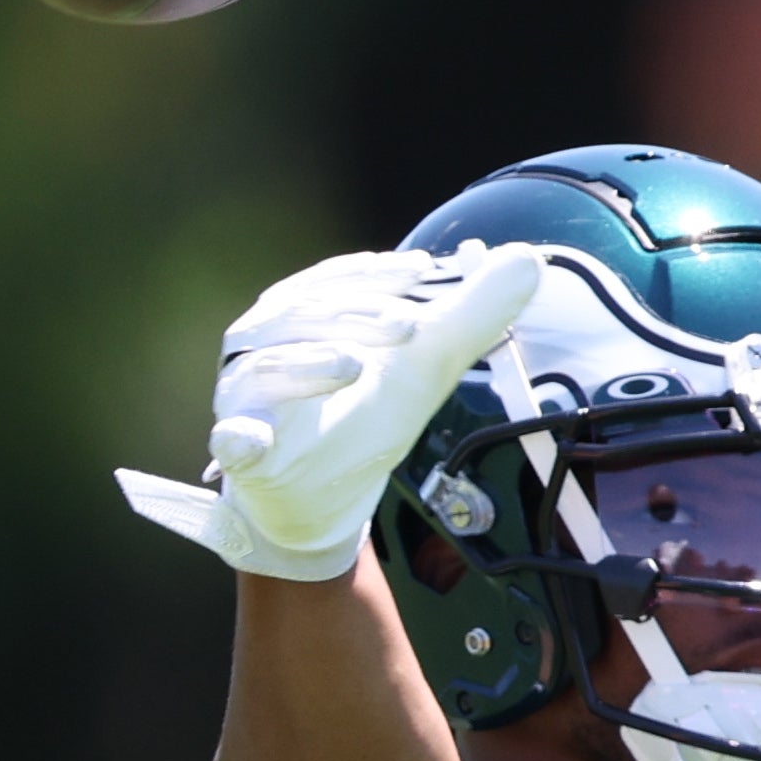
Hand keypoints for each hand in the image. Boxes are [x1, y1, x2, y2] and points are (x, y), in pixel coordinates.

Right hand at [117, 244, 544, 582]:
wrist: (323, 499)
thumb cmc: (364, 418)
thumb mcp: (427, 366)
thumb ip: (472, 315)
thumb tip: (529, 260)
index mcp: (303, 310)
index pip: (338, 281)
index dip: (379, 276)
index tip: (424, 273)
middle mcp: (264, 341)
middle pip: (302, 316)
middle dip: (356, 316)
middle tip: (410, 328)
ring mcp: (245, 394)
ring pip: (268, 366)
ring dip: (309, 365)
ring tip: (355, 366)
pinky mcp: (237, 448)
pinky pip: (232, 438)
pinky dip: (240, 437)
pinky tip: (251, 441)